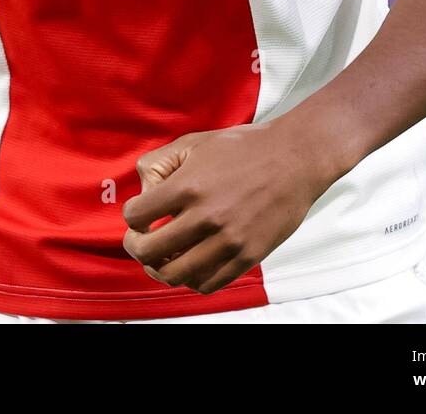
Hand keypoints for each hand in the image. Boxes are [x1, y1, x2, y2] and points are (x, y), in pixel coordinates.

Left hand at [121, 116, 338, 295]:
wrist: (293, 158)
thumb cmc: (242, 148)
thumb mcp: (194, 142)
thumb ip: (159, 163)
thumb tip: (143, 192)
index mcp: (188, 186)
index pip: (136, 216)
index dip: (132, 216)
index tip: (140, 215)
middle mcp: (206, 217)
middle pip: (149, 252)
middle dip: (136, 247)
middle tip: (140, 241)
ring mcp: (228, 241)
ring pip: (175, 275)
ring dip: (160, 269)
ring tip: (163, 257)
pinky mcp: (247, 257)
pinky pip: (207, 284)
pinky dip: (191, 279)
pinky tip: (190, 264)